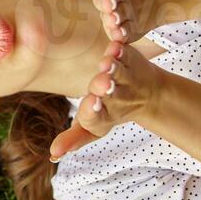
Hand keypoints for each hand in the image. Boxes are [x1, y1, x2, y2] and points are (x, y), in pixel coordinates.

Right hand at [49, 39, 163, 159]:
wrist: (147, 94)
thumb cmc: (108, 110)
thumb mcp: (91, 125)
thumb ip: (72, 139)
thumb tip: (53, 154)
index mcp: (102, 116)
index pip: (96, 117)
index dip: (93, 111)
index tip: (92, 104)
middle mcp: (116, 98)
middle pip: (111, 94)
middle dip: (105, 88)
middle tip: (104, 83)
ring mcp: (126, 77)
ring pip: (121, 72)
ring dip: (114, 68)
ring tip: (108, 63)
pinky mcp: (129, 58)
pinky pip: (126, 53)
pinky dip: (121, 49)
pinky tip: (116, 45)